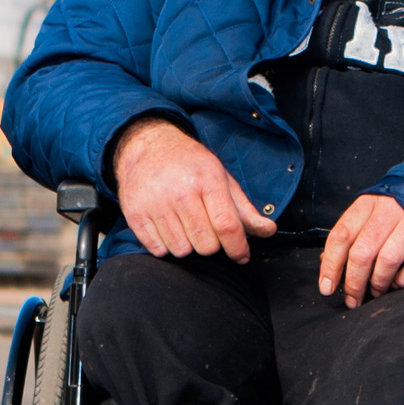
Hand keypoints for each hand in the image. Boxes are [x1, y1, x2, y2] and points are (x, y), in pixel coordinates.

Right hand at [111, 117, 275, 262]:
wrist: (148, 148)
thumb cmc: (190, 165)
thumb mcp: (222, 178)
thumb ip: (245, 209)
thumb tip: (268, 231)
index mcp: (207, 180)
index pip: (227, 226)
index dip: (237, 248)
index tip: (241, 256)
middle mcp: (180, 191)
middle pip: (206, 245)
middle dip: (211, 244)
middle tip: (206, 229)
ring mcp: (155, 203)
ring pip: (182, 250)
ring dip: (188, 245)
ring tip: (185, 226)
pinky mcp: (135, 214)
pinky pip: (158, 250)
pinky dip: (166, 246)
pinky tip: (168, 228)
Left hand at [319, 192, 403, 306]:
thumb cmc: (394, 207)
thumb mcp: (368, 211)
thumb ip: (349, 234)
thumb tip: (327, 262)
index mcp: (367, 204)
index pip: (341, 236)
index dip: (331, 265)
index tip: (327, 287)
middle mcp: (389, 211)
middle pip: (363, 253)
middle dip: (354, 283)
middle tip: (353, 300)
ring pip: (388, 261)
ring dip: (379, 284)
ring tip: (376, 293)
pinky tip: (398, 283)